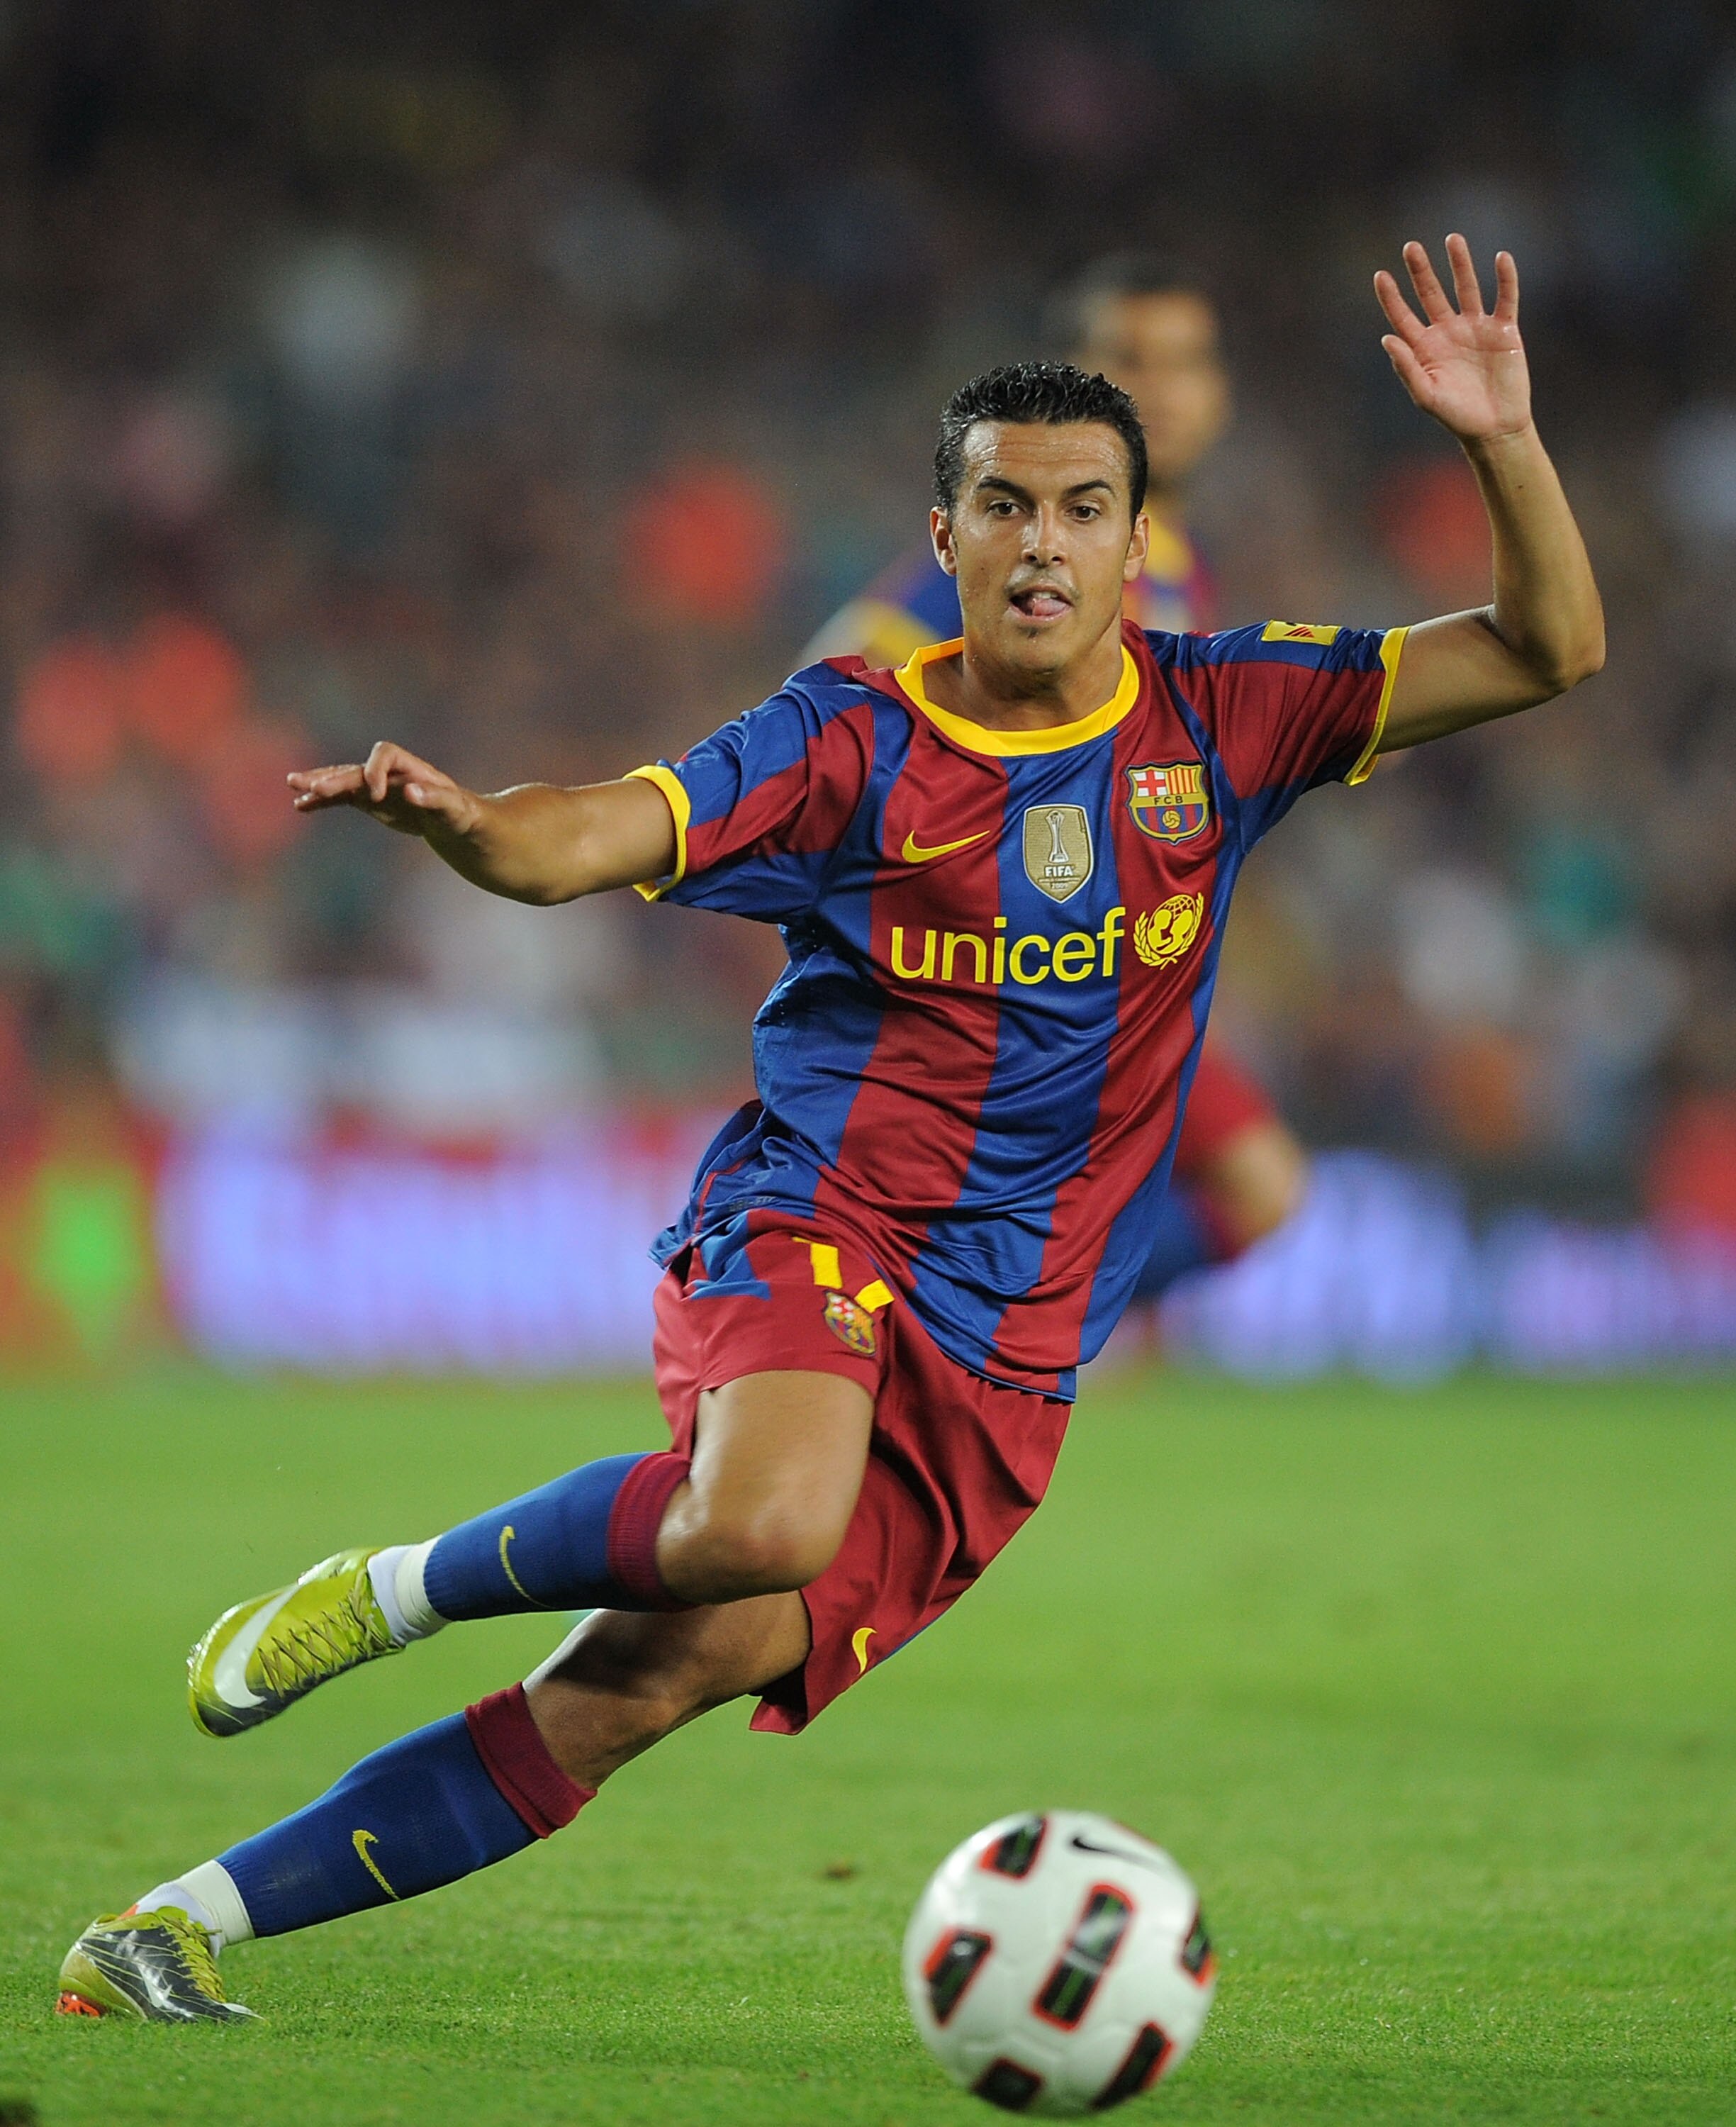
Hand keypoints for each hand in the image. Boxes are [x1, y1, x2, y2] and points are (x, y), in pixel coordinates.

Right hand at [288, 741, 481, 839]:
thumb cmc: (462, 813)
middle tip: (311, 787)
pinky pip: (341, 798)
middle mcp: (389, 772)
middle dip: (335, 777)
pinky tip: (300, 806)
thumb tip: (411, 791)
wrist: (456, 820)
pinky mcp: (369, 800)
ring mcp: (376, 785)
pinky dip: (322, 802)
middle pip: (356, 768)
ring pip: (343, 780)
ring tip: (293, 785)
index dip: (376, 771)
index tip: (376, 796)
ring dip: (319, 783)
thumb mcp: (456, 809)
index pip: (385, 754)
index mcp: (411, 767)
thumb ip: (435, 799)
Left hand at [1375, 235, 1529, 444]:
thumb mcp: (1426, 395)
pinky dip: (1505, 279)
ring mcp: (1476, 328)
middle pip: (1431, 294)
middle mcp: (1448, 332)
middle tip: (1410, 247)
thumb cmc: (1457, 416)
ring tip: (1452, 239)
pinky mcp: (1504, 330)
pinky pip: (1505, 298)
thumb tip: (1387, 338)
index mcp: (1425, 348)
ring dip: (1460, 264)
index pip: (1404, 316)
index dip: (1391, 297)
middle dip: (1421, 271)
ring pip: (1466, 288)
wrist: (1495, 428)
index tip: (1380, 275)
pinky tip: (1501, 258)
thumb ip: (1407, 367)